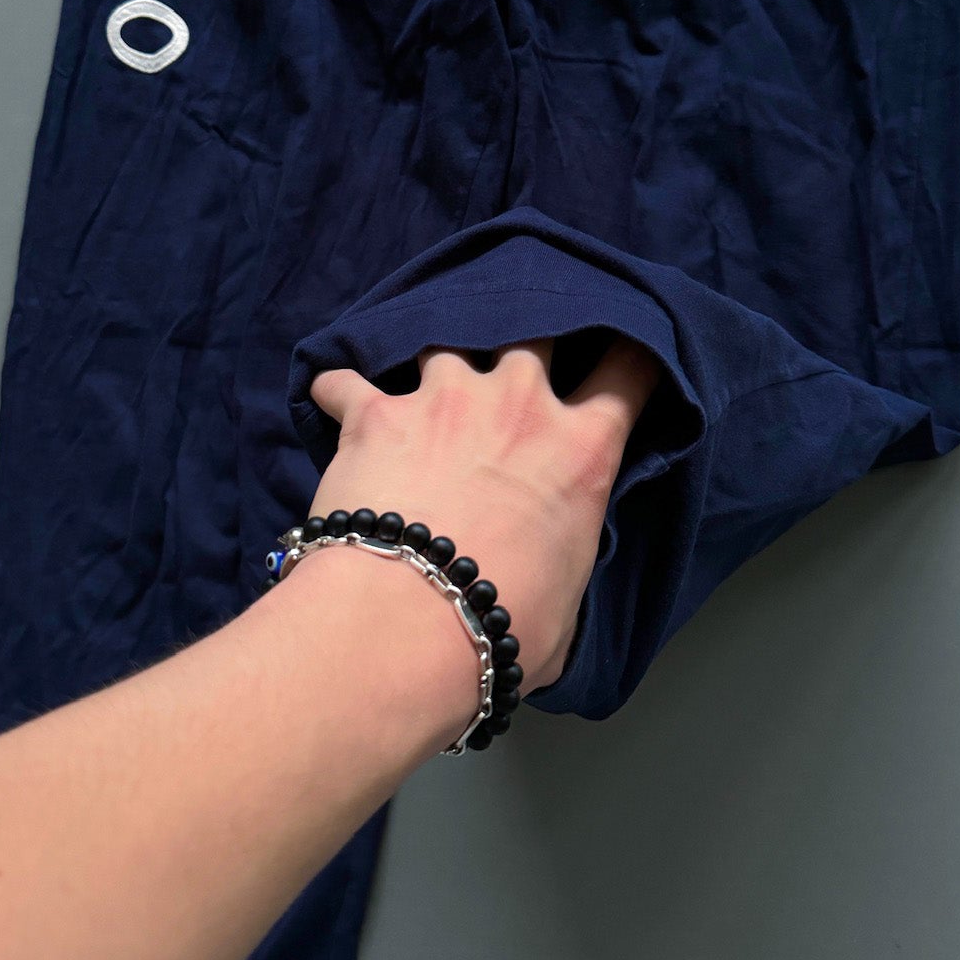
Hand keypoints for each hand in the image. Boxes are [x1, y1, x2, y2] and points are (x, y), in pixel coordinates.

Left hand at [308, 338, 659, 691]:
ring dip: (435, 366)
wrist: (408, 622)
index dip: (629, 352)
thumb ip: (566, 553)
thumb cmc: (501, 625)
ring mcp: (445, 397)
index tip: (619, 353)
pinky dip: (338, 391)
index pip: (628, 370)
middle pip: (535, 334)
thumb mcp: (570, 594)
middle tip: (508, 375)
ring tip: (420, 397)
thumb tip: (549, 570)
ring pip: (443, 344)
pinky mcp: (374, 412)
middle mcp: (520, 403)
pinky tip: (331, 403)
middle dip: (526, 344)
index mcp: (582, 449)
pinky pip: (345, 382)